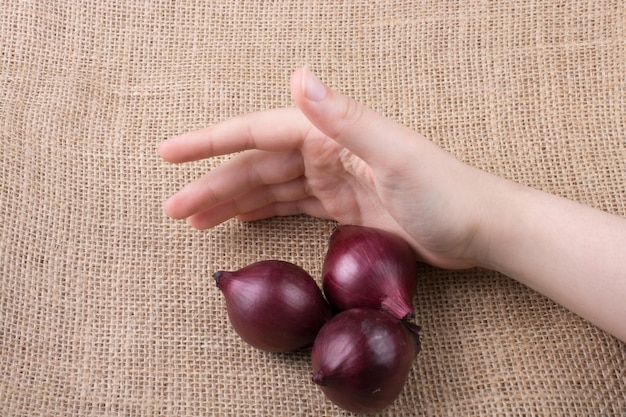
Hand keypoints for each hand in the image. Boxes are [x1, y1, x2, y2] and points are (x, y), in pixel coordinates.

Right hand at [159, 68, 497, 268]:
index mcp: (332, 134)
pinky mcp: (342, 207)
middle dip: (212, 186)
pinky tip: (240, 219)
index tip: (169, 153)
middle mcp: (327, 151)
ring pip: (268, 189)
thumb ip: (345, 118)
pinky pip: (290, 206)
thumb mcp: (396, 155)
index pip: (258, 133)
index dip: (210, 142)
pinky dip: (262, 212)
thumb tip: (297, 75)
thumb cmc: (446, 193)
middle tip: (173, 209)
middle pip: (255, 167)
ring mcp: (333, 180)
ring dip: (231, 202)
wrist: (479, 229)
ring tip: (195, 220)